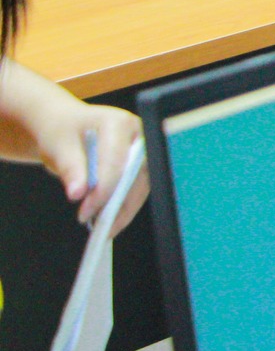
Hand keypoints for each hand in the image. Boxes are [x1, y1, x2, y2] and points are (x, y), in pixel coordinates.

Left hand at [41, 104, 150, 232]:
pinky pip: (135, 188)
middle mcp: (137, 135)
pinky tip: (109, 219)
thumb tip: (79, 193)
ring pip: (140, 184)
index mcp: (119, 123)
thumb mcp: (58, 146)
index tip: (86, 212)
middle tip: (101, 226)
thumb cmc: (61, 130)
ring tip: (105, 228)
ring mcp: (140, 149)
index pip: (117, 161)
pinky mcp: (138, 163)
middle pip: (135, 174)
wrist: (64, 124)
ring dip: (124, 208)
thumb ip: (71, 168)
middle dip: (119, 202)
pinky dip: (122, 205)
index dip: (104, 189)